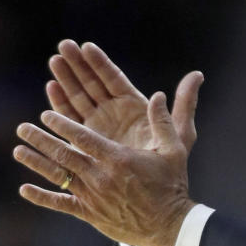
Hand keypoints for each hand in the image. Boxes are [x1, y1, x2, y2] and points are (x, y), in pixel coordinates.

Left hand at [13, 85, 200, 245]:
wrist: (168, 225)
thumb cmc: (171, 185)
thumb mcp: (173, 150)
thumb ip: (163, 122)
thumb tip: (159, 95)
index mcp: (118, 159)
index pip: (83, 138)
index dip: (63, 125)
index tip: (46, 114)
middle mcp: (100, 176)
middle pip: (64, 154)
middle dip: (41, 139)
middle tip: (23, 127)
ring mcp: (92, 196)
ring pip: (58, 176)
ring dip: (36, 162)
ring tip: (18, 150)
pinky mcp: (89, 214)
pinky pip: (61, 204)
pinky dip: (41, 197)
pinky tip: (24, 189)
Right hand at [45, 40, 201, 151]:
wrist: (154, 198)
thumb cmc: (171, 166)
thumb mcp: (180, 134)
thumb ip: (186, 103)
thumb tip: (196, 75)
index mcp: (133, 107)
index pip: (114, 79)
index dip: (100, 63)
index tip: (86, 46)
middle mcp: (113, 114)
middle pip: (92, 84)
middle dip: (78, 66)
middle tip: (63, 46)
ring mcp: (98, 128)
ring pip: (78, 100)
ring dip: (65, 81)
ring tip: (54, 62)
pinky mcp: (86, 144)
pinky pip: (70, 124)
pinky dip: (60, 109)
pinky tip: (49, 94)